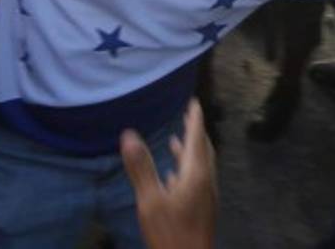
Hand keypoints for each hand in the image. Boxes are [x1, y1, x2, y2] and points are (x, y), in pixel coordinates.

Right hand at [120, 100, 216, 248]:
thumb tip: (128, 134)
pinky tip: (174, 177)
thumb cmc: (170, 232)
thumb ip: (141, 167)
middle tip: (189, 116)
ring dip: (190, 151)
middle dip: (195, 132)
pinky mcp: (202, 210)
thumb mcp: (150, 200)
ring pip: (200, 166)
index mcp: (197, 174)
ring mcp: (206, 197)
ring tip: (177, 141)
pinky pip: (197, 181)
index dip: (194, 119)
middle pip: (203, 150)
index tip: (194, 102)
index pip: (196, 139)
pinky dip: (187, 170)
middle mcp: (206, 182)